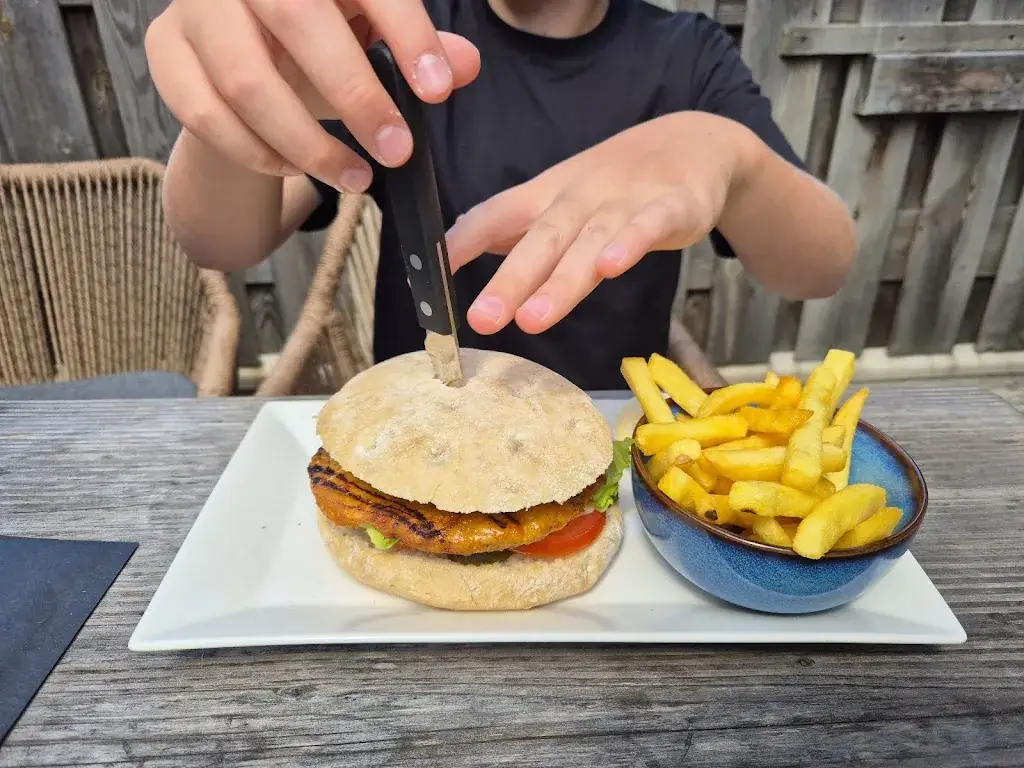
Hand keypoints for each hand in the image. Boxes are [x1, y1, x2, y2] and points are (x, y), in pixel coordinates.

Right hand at [146, 0, 480, 191]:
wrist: (230, 46)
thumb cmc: (311, 37)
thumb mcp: (367, 33)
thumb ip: (415, 47)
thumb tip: (465, 65)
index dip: (407, 32)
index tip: (439, 89)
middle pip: (297, 19)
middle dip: (356, 94)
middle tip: (397, 151)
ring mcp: (197, 8)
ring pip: (247, 82)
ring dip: (308, 143)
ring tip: (357, 178)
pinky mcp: (166, 51)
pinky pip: (207, 114)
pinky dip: (259, 152)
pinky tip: (297, 168)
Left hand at [445, 112, 761, 334]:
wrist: (694, 143)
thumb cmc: (616, 180)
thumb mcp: (560, 197)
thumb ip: (514, 226)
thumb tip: (456, 247)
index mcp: (547, 195)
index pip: (496, 215)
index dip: (463, 242)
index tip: (431, 277)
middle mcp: (579, 197)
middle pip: (541, 238)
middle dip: (510, 280)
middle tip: (482, 319)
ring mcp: (625, 201)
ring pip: (589, 242)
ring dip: (561, 280)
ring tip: (533, 318)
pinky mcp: (671, 207)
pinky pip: (647, 227)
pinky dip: (630, 245)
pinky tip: (611, 268)